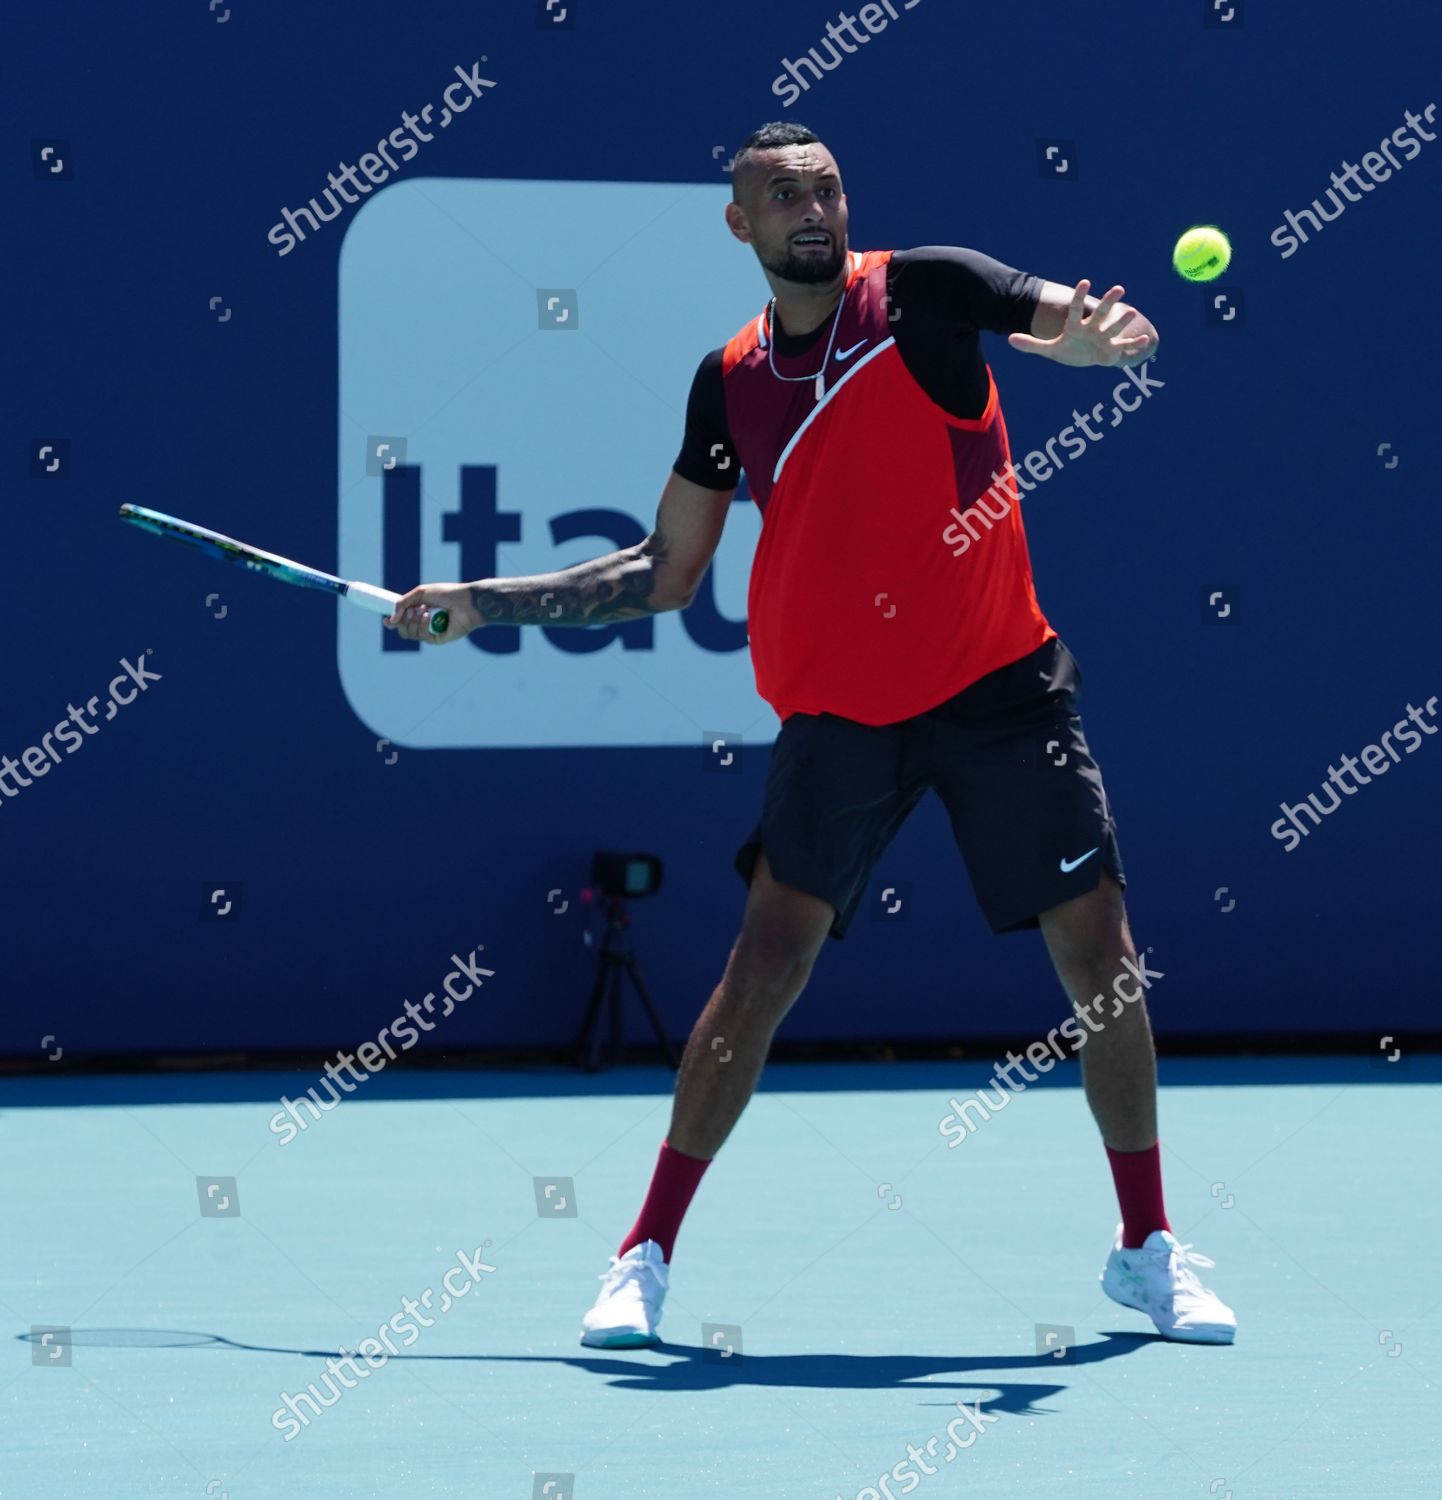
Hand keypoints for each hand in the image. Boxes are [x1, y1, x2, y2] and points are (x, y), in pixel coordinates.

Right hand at [383, 582, 479, 643]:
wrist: (466, 600)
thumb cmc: (446, 594)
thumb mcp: (420, 594)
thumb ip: (402, 604)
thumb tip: (390, 620)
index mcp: (419, 611)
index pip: (401, 620)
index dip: (392, 622)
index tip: (387, 620)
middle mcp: (424, 623)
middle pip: (403, 629)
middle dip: (403, 620)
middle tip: (411, 610)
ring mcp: (431, 631)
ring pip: (410, 634)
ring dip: (412, 621)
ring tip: (424, 609)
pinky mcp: (439, 639)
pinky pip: (422, 636)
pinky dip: (422, 625)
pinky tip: (428, 615)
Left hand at [1009, 279, 1154, 367]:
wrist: (1085, 359)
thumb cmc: (1068, 350)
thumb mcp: (1048, 350)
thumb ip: (1031, 344)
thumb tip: (1009, 339)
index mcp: (1076, 326)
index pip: (1077, 308)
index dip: (1081, 296)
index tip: (1085, 281)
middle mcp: (1092, 328)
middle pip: (1101, 313)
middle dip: (1109, 302)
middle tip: (1119, 288)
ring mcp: (1104, 338)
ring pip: (1114, 327)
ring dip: (1122, 320)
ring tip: (1132, 311)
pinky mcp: (1113, 350)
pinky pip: (1125, 346)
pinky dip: (1135, 345)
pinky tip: (1145, 340)